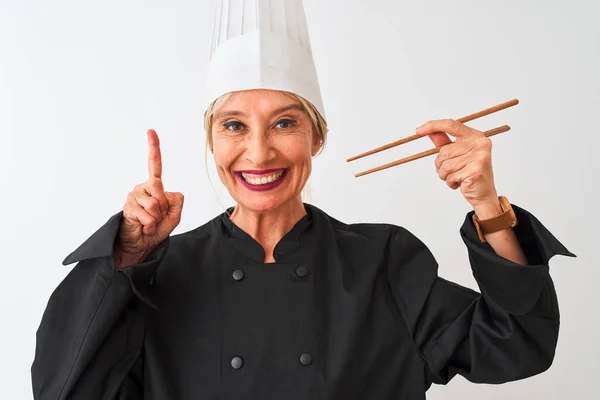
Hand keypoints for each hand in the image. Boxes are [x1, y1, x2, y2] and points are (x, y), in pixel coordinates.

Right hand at [115, 129, 183, 267]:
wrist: (140, 246)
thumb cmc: (156, 229)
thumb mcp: (174, 216)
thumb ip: (176, 201)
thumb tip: (161, 190)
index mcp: (154, 187)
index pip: (154, 165)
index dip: (153, 148)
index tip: (150, 131)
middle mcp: (142, 188)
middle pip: (159, 189)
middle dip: (163, 207)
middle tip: (158, 218)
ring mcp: (133, 197)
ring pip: (154, 203)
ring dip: (156, 218)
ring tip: (149, 223)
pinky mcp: (127, 207)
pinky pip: (147, 214)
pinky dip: (149, 225)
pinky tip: (144, 228)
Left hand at [416, 119, 498, 209]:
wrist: (483, 193)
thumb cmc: (469, 172)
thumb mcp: (456, 155)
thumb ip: (444, 143)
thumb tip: (429, 132)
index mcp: (475, 136)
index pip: (450, 125)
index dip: (433, 126)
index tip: (418, 130)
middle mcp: (480, 143)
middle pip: (444, 151)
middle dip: (441, 164)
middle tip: (451, 171)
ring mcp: (479, 157)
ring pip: (446, 165)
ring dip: (445, 175)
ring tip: (456, 177)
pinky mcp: (476, 171)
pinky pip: (451, 176)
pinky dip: (451, 182)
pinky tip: (460, 183)